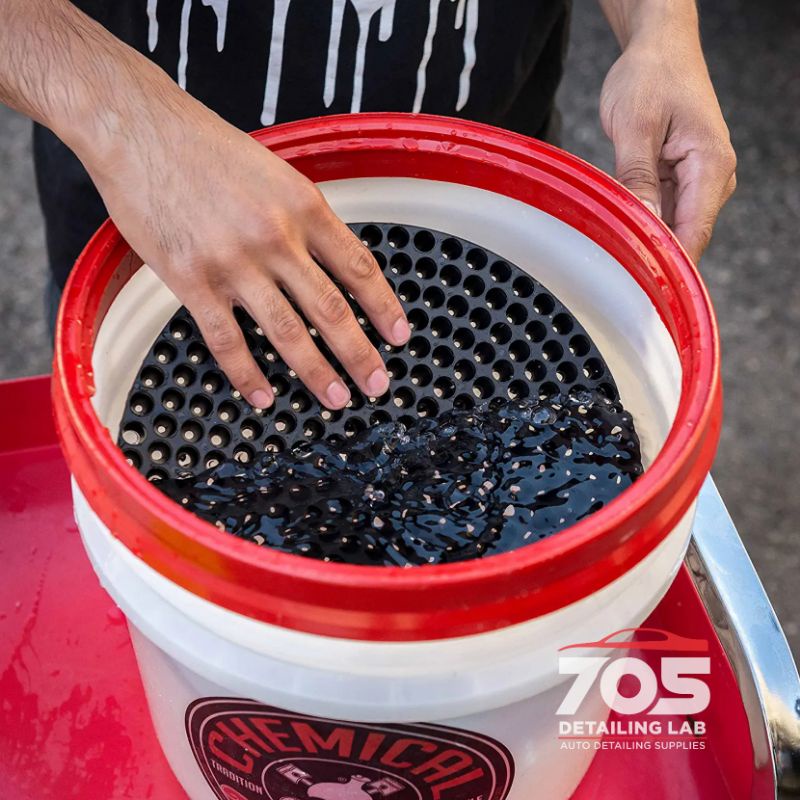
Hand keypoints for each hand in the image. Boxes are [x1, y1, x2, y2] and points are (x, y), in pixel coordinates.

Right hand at [0, 0, 408, 410]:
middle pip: (331, 309)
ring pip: (287, 332)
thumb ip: (303, 217)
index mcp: (303, 205)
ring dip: (316, 373)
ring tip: (336, 398)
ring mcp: (234, 261)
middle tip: (378, 384)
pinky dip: (247, 375)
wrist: (139, 129)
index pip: (359, 267)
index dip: (384, 307)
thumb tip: (329, 260)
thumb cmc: (206, 148)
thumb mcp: (275, 172)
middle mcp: (276, 236)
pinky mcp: (191, 279)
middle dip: (360, 354)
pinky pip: (226, 340)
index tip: (399, 335)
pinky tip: (262, 397)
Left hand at [599, 23, 735, 261]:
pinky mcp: (682, 180)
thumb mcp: (635, 126)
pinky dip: (642, 222)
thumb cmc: (650, 77)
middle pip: (685, 237)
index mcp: (711, 165)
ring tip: (611, 254)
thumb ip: (638, 178)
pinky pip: (662, 213)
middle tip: (613, 276)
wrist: (660, 49)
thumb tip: (642, 225)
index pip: (693, 233)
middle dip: (653, 256)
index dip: (668, 264)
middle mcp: (713, 178)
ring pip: (672, 228)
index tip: (640, 288)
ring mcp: (699, 181)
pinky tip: (618, 230)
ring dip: (645, 240)